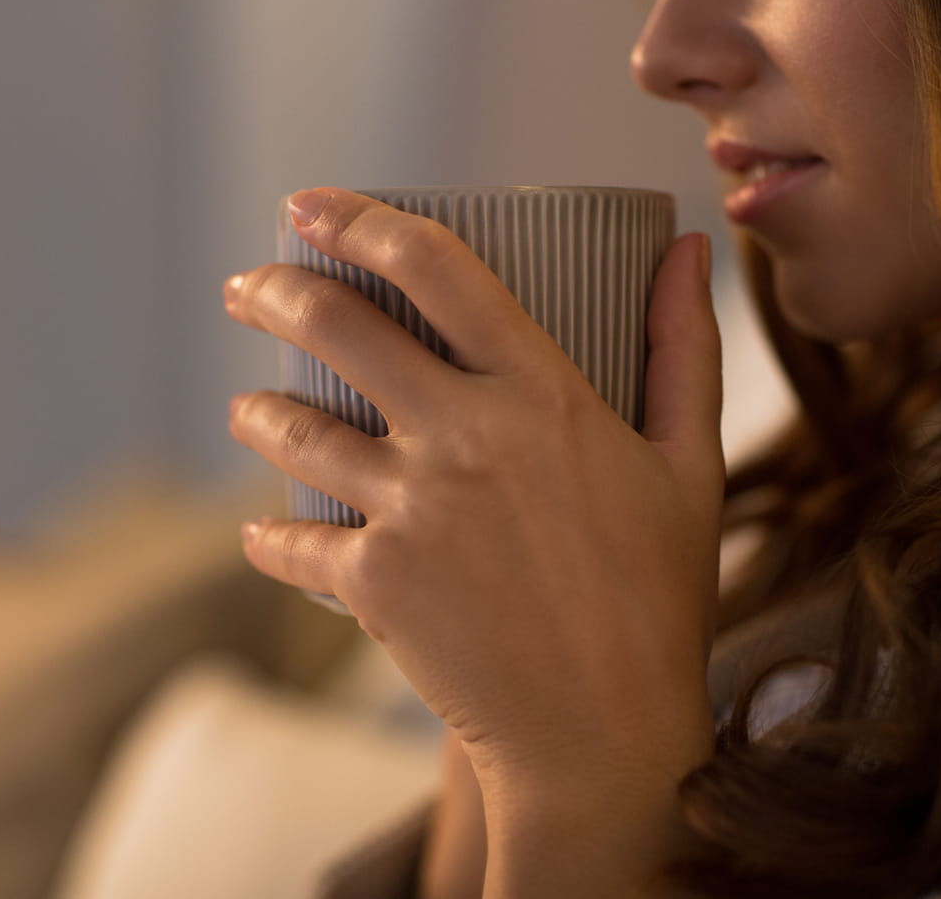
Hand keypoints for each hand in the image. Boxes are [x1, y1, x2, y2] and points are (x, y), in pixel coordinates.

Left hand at [225, 187, 721, 803]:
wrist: (604, 736)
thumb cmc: (659, 598)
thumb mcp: (692, 465)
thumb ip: (684, 349)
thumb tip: (690, 248)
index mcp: (539, 393)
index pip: (436, 266)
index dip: (362, 219)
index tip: (315, 204)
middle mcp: (462, 436)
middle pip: (337, 327)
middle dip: (274, 291)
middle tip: (249, 287)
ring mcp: (409, 509)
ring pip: (293, 429)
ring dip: (257, 410)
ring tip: (248, 408)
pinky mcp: (373, 583)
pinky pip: (294, 542)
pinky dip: (270, 537)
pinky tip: (263, 533)